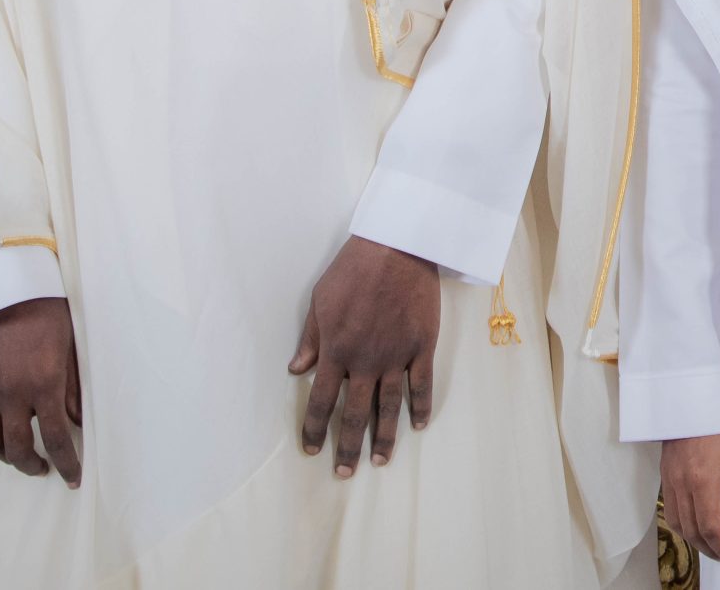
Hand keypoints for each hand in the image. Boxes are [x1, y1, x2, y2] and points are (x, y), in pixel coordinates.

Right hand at [0, 296, 82, 485]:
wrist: (7, 288)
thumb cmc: (48, 313)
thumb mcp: (71, 349)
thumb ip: (73, 389)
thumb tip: (76, 423)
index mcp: (45, 385)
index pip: (57, 438)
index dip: (66, 464)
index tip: (71, 479)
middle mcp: (12, 393)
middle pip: (18, 448)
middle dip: (32, 466)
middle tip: (44, 469)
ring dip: (7, 455)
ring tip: (20, 457)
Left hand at [289, 236, 438, 475]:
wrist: (398, 246)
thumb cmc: (354, 269)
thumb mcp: (320, 301)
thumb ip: (311, 338)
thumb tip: (297, 369)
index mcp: (336, 350)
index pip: (322, 400)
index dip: (315, 428)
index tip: (312, 450)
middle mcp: (365, 361)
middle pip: (354, 413)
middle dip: (347, 446)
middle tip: (345, 472)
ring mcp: (396, 356)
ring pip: (389, 407)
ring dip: (385, 437)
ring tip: (381, 460)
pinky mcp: (422, 346)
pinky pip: (422, 384)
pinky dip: (421, 406)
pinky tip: (418, 425)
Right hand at [661, 429, 719, 563]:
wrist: (694, 389)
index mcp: (702, 477)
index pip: (709, 525)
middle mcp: (680, 481)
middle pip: (690, 529)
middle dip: (709, 548)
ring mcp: (669, 476)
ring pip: (676, 521)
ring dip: (693, 538)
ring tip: (712, 544)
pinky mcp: (665, 470)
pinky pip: (670, 506)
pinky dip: (682, 522)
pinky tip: (696, 522)